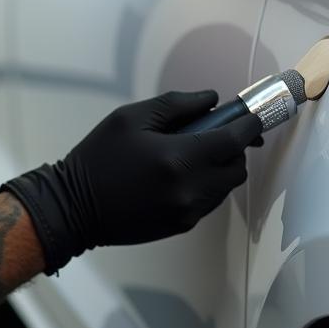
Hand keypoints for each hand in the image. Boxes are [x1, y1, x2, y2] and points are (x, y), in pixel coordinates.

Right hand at [2, 91, 261, 272]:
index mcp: (178, 158)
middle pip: (238, 167)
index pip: (234, 140)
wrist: (74, 208)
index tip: (255, 115)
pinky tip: (179, 175)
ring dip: (220, 167)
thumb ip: (176, 105)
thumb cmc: (99, 156)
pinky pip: (209, 201)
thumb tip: (212, 100)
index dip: (250, 125)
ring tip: (193, 154)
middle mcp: (190, 189)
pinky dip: (205, 185)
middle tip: (215, 133)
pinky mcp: (182, 227)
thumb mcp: (130, 118)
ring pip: (226, 186)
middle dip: (234, 148)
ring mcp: (188, 212)